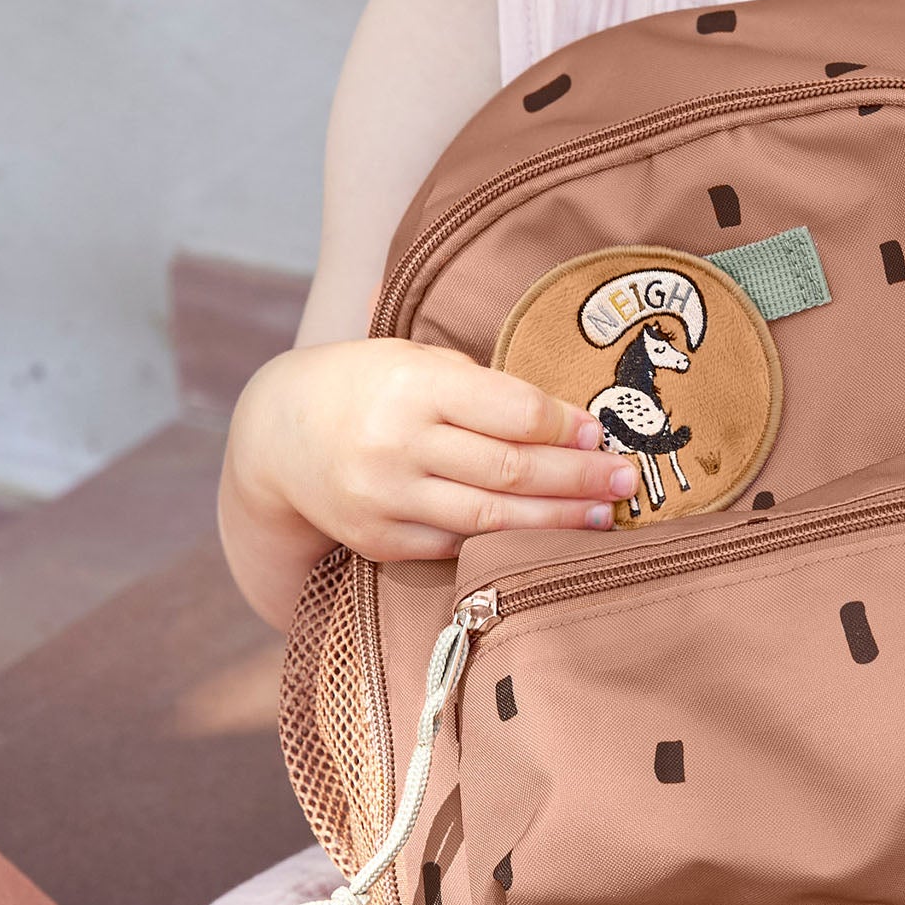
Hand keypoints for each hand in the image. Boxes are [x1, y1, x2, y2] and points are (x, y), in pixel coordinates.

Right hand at [240, 338, 641, 561]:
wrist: (278, 433)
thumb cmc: (369, 384)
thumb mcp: (418, 359)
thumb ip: (485, 387)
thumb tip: (570, 423)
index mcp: (414, 385)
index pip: (509, 411)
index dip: (563, 427)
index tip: (602, 433)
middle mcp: (398, 443)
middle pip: (509, 470)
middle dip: (578, 479)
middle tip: (626, 481)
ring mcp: (386, 498)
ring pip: (491, 518)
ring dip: (556, 521)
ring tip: (604, 518)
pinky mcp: (380, 539)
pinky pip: (457, 545)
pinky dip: (505, 543)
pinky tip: (543, 538)